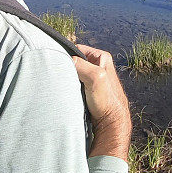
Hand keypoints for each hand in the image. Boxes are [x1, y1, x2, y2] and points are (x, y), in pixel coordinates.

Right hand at [73, 44, 130, 159]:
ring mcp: (92, 78)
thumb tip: (65, 60)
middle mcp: (97, 66)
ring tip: (66, 86)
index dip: (68, 55)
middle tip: (62, 76)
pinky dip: (70, 87)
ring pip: (73, 73)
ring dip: (68, 79)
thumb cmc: (107, 101)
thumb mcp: (95, 77)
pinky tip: (68, 92)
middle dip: (67, 68)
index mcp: (102, 57)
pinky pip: (74, 84)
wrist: (110, 123)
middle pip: (75, 61)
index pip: (77, 49)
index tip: (61, 64)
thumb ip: (81, 65)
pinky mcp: (88, 90)